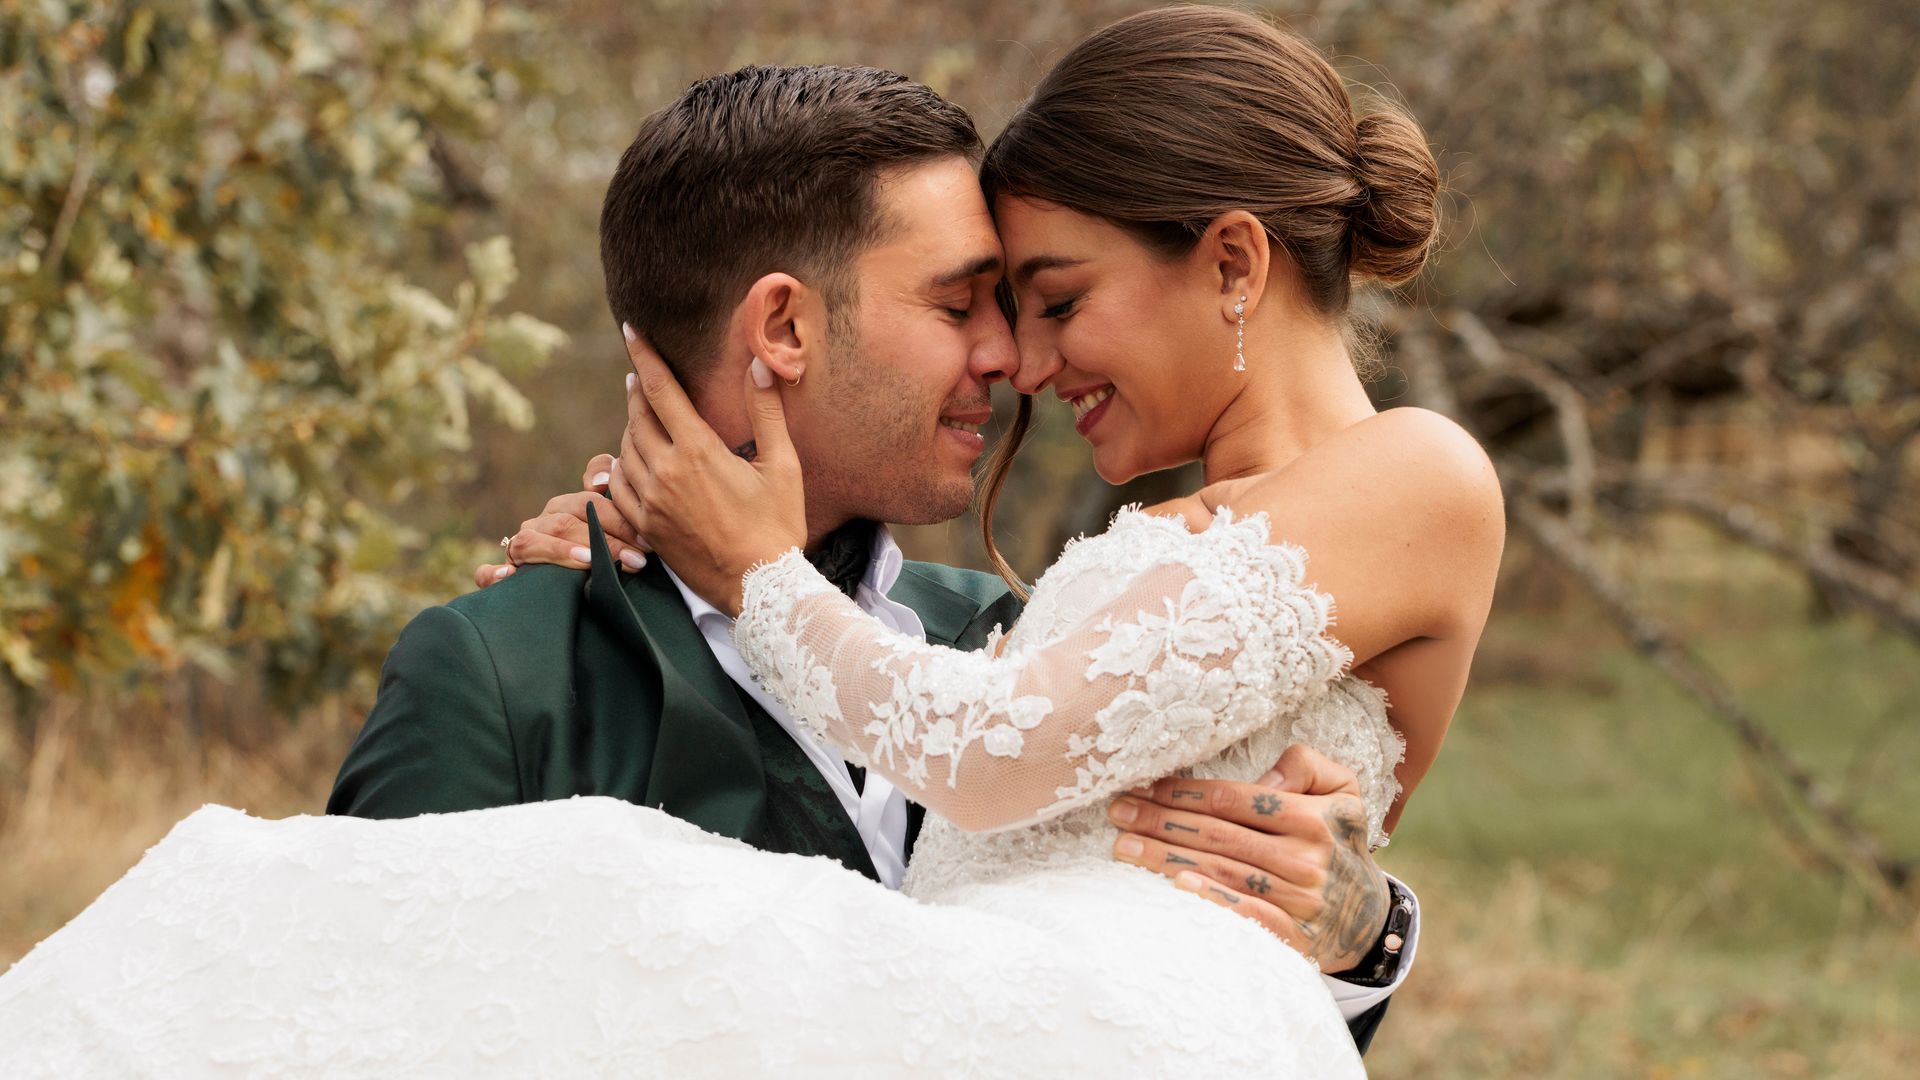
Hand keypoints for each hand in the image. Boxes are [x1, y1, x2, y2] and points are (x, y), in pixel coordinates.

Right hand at [472, 454, 649, 587]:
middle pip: (566, 522)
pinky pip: (486, 573)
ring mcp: (520, 548)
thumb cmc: (605, 555)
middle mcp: (541, 524)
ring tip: (588, 561)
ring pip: (531, 542)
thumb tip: (599, 481)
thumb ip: (613, 493)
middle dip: (604, 541)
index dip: (616, 518)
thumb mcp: (618, 528)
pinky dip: (492, 574)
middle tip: (636, 561)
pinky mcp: (503, 574)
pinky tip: (507, 576)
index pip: (587, 502)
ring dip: (559, 551)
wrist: (579, 597)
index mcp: (566, 508)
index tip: (646, 540)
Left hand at [607, 324, 805, 614]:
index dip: (644, 356)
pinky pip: (619, 488)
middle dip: (639, 391)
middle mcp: (666, 473)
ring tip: (643, 417)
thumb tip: (759, 363)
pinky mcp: (645, 529)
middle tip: (641, 375)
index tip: (631, 330)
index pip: (661, 391)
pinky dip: (621, 468)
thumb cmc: (779, 525)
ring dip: (632, 428)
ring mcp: (651, 503)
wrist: (759, 587)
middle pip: (638, 417)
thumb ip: (766, 412)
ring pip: (625, 451)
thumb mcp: (782, 466)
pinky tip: (631, 463)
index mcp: (698, 452)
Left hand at [1106, 744, 1389, 973]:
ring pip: (1221, 872)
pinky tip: (1175, 886)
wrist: (1369, 916)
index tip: (1144, 786)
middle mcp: (1306, 858)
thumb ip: (1306, 766)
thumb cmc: (1338, 840)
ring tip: (1124, 847)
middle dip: (1161, 822)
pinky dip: (1211, 900)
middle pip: (1219, 835)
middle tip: (1118, 813)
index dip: (1185, 792)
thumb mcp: (1342, 791)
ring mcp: (1301, 901)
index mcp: (1314, 818)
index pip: (1235, 799)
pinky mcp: (1294, 938)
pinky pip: (1246, 915)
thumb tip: (1265, 779)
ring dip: (1166, 858)